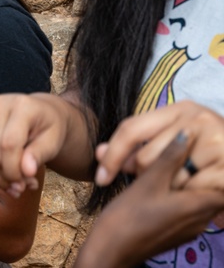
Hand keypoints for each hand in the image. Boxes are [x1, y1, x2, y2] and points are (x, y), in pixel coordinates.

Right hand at [0, 92, 83, 194]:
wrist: (38, 113)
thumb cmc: (48, 128)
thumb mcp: (52, 142)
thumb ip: (39, 155)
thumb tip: (27, 172)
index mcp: (20, 105)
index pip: (9, 144)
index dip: (14, 170)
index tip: (23, 185)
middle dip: (5, 177)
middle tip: (18, 189)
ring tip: (9, 186)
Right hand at [75, 132, 223, 267]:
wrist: (109, 252)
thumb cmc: (128, 217)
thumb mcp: (148, 182)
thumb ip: (169, 157)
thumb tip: (187, 133)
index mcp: (200, 206)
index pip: (221, 180)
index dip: (211, 163)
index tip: (200, 150)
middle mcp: (202, 219)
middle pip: (208, 187)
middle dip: (193, 168)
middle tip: (173, 154)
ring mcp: (189, 228)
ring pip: (192, 196)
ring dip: (178, 180)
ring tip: (157, 168)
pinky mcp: (176, 232)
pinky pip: (182, 207)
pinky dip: (171, 194)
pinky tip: (151, 186)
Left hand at [95, 101, 223, 190]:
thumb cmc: (210, 150)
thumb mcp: (175, 138)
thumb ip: (137, 146)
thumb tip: (95, 153)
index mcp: (180, 109)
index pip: (131, 129)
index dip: (111, 155)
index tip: (100, 178)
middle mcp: (198, 118)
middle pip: (145, 159)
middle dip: (146, 178)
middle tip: (165, 182)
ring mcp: (216, 140)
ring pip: (167, 177)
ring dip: (171, 190)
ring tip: (183, 186)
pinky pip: (192, 190)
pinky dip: (191, 197)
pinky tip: (197, 194)